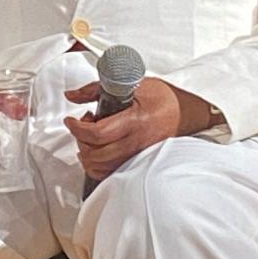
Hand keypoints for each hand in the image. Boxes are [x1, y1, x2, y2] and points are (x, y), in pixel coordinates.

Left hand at [63, 77, 183, 181]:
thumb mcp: (130, 84)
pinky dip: (97, 165)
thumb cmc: (163, 99)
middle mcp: (136, 143)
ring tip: (89, 138)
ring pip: (101, 168)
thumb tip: (72, 95)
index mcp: (134, 121)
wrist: (187, 114)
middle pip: (96, 155)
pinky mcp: (138, 163)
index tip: (70, 120)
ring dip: (87, 154)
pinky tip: (97, 151)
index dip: (77, 128)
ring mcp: (137, 156)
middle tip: (81, 126)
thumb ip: (96, 89)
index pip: (98, 134)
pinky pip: (110, 174)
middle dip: (80, 141)